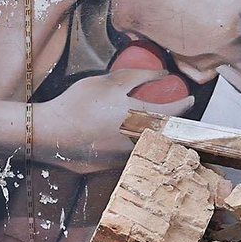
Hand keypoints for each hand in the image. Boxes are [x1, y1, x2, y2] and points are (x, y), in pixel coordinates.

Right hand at [32, 70, 193, 171]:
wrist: (51, 133)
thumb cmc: (80, 104)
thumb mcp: (110, 82)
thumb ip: (139, 76)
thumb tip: (163, 73)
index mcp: (143, 120)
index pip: (176, 112)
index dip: (185, 103)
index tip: (189, 98)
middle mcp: (140, 142)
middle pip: (168, 133)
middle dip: (174, 123)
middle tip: (173, 112)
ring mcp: (127, 158)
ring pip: (152, 146)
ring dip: (156, 136)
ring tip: (150, 124)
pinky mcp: (113, 167)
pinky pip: (133, 155)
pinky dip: (136, 146)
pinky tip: (126, 137)